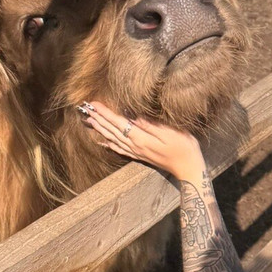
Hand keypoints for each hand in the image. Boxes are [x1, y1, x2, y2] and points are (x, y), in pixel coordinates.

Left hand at [78, 100, 206, 181]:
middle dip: (98, 119)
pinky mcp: (139, 155)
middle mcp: (135, 146)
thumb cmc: (183, 147)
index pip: (118, 122)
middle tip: (84, 109)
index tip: (93, 103)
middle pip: (112, 130)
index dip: (105, 113)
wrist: (188, 167)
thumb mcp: (170, 132)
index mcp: (141, 138)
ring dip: (100, 129)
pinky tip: (102, 141)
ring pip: (112, 139)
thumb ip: (150, 125)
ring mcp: (136, 152)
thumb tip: (133, 116)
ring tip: (88, 121)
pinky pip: (119, 149)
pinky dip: (109, 144)